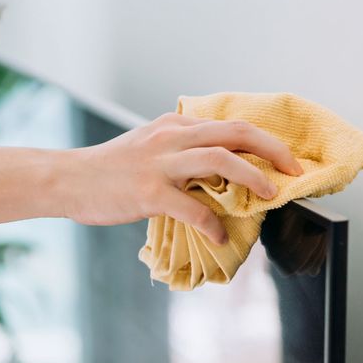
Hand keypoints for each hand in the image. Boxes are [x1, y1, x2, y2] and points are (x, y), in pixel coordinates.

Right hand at [61, 113, 303, 243]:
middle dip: (272, 151)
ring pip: (219, 160)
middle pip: (235, 134)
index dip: (265, 142)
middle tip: (294, 172)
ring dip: (252, 177)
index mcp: (175, 126)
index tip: (286, 160)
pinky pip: (192, 207)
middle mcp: (171, 137)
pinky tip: (220, 236)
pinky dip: (212, 223)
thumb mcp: (148, 146)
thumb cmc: (109, 169)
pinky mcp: (149, 192)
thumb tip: (218, 169)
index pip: (231, 126)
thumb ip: (180, 150)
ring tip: (268, 196)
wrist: (68, 179)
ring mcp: (160, 164)